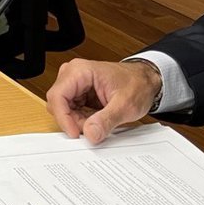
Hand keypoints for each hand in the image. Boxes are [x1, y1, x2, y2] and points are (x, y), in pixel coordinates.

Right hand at [45, 58, 162, 143]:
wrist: (145, 81)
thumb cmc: (137, 84)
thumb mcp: (125, 105)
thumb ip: (106, 120)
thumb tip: (90, 133)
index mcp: (79, 71)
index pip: (58, 96)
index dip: (63, 118)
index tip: (75, 134)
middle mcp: (72, 74)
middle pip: (58, 103)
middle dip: (73, 121)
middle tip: (93, 130)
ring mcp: (73, 83)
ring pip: (64, 109)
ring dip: (78, 121)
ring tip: (100, 122)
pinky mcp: (77, 91)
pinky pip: (71, 110)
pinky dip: (83, 119)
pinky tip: (97, 119)